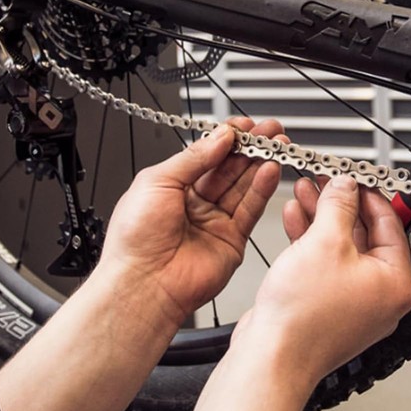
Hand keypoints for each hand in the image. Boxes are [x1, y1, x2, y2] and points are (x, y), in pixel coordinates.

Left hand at [98, 117, 283, 327]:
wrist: (142, 284)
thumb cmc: (135, 239)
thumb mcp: (157, 181)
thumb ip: (193, 157)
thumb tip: (220, 137)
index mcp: (173, 187)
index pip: (207, 156)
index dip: (227, 139)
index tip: (244, 126)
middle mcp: (196, 203)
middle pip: (230, 168)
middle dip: (250, 148)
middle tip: (269, 131)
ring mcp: (215, 222)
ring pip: (244, 186)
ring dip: (261, 164)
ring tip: (276, 145)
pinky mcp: (232, 240)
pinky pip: (251, 209)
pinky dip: (262, 188)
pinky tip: (270, 170)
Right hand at [238, 174, 410, 392]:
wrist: (269, 358)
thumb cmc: (303, 318)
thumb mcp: (325, 241)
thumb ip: (339, 205)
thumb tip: (346, 185)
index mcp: (395, 283)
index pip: (390, 224)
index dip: (368, 193)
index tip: (353, 176)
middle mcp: (378, 295)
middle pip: (364, 233)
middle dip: (339, 203)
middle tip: (326, 180)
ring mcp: (352, 302)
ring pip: (340, 246)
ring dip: (321, 216)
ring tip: (305, 190)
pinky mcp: (326, 305)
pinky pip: (324, 262)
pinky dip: (310, 239)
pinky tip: (295, 217)